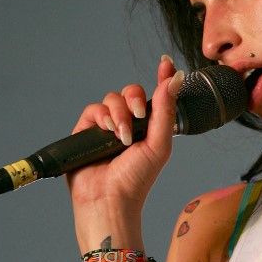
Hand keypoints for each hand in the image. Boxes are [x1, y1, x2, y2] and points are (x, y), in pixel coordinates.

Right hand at [67, 55, 182, 216]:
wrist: (110, 198)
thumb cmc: (137, 180)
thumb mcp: (160, 144)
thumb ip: (166, 110)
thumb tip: (175, 78)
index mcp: (149, 128)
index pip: (155, 96)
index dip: (161, 78)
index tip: (165, 63)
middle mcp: (128, 124)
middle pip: (131, 93)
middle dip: (135, 99)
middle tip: (139, 116)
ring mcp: (107, 127)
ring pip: (112, 99)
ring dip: (119, 113)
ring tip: (123, 136)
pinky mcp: (86, 131)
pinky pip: (94, 109)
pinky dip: (103, 117)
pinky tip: (109, 132)